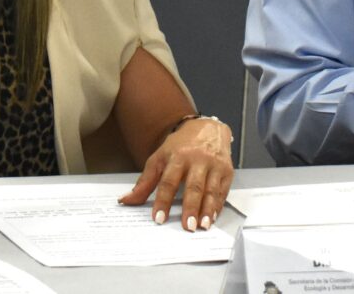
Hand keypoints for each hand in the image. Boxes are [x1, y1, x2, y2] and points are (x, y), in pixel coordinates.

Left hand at [119, 117, 233, 230]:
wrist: (208, 127)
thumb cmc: (182, 145)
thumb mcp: (160, 157)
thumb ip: (145, 181)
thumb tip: (126, 200)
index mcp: (178, 156)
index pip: (168, 181)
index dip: (163, 201)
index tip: (158, 218)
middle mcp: (197, 160)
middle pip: (193, 186)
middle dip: (190, 207)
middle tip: (187, 226)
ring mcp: (214, 165)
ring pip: (211, 190)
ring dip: (207, 210)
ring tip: (202, 226)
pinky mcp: (227, 170)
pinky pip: (223, 191)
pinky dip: (218, 206)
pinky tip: (213, 217)